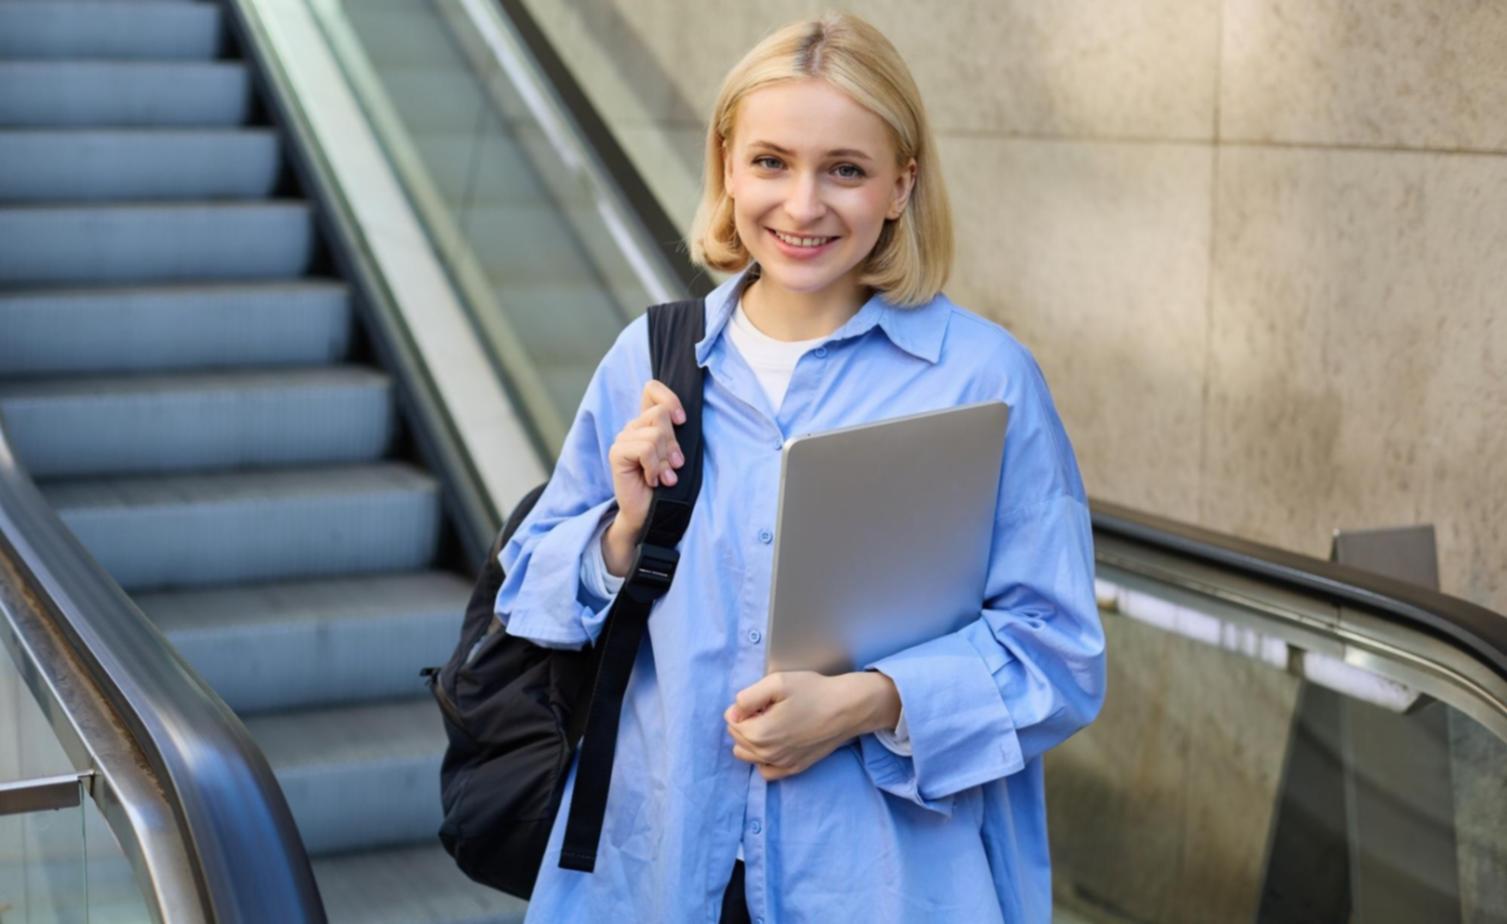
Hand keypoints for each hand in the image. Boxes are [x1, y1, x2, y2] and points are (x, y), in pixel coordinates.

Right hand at [603, 380, 685, 573]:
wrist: (652, 514)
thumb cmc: (668, 485)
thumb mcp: (676, 454)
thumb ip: (674, 433)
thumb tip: (680, 418)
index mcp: (647, 423)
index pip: (652, 389)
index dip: (670, 399)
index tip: (682, 421)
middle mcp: (633, 427)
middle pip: (660, 414)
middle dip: (673, 442)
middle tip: (674, 465)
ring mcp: (623, 440)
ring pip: (655, 433)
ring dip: (665, 459)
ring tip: (664, 476)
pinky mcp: (617, 453)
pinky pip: (645, 448)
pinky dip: (654, 466)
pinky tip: (652, 480)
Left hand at [724, 671, 899, 781]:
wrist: (846, 708)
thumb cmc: (813, 692)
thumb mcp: (776, 682)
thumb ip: (746, 697)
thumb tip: (733, 712)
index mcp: (759, 734)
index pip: (731, 722)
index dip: (743, 707)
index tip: (762, 700)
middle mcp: (767, 754)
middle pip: (738, 739)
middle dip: (746, 722)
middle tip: (768, 708)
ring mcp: (781, 764)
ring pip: (748, 755)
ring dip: (752, 739)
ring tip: (772, 723)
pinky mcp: (795, 768)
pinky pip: (766, 771)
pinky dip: (763, 759)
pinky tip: (774, 743)